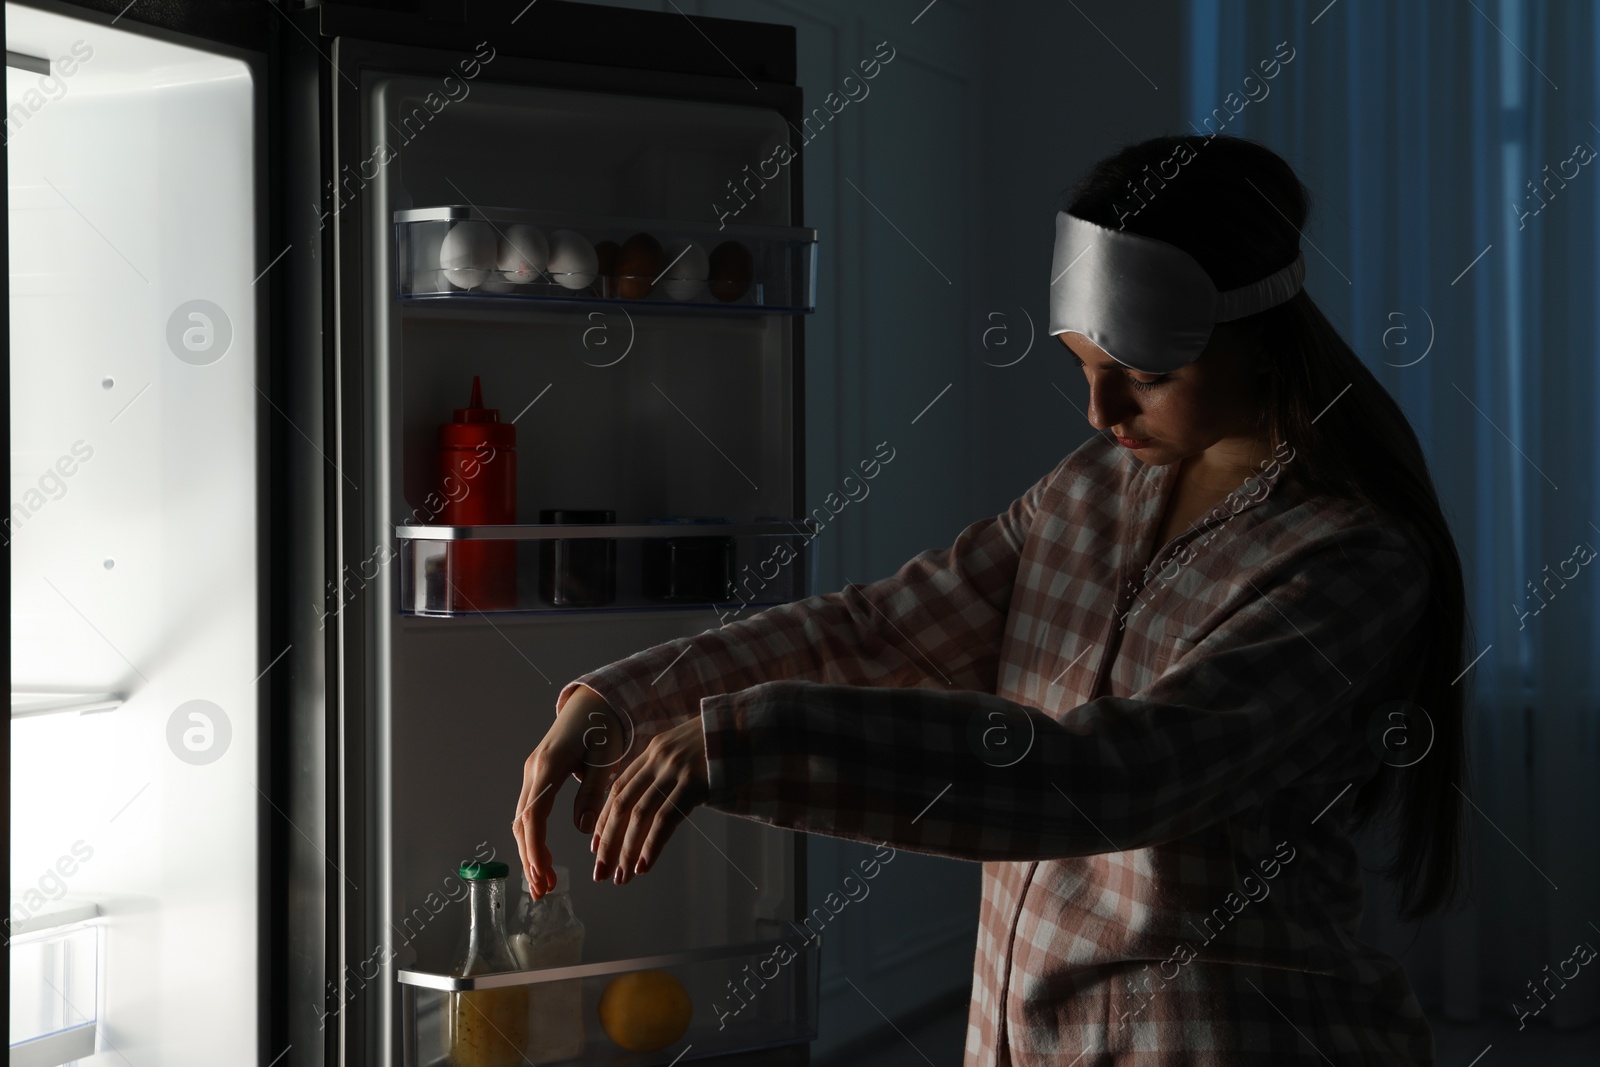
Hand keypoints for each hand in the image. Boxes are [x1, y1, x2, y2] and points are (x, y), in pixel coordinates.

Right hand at [513, 685, 631, 901]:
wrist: (592, 704)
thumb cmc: (602, 728)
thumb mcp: (604, 759)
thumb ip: (592, 792)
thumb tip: (583, 828)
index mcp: (549, 767)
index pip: (534, 815)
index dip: (535, 848)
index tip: (542, 874)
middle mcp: (533, 772)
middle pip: (522, 823)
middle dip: (529, 859)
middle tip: (543, 890)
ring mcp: (531, 774)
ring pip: (522, 820)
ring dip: (529, 853)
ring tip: (543, 883)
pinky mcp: (536, 778)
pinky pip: (529, 813)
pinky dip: (532, 839)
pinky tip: (543, 860)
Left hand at [591, 715, 708, 885]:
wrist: (750, 725)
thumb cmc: (724, 741)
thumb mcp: (689, 750)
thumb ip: (671, 771)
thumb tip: (660, 802)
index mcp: (654, 750)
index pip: (618, 788)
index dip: (605, 819)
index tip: (596, 845)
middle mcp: (658, 758)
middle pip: (622, 805)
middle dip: (608, 841)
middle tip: (600, 872)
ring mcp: (675, 769)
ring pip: (639, 815)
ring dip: (626, 850)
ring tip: (621, 877)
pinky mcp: (694, 782)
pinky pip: (665, 818)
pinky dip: (651, 845)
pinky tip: (644, 866)